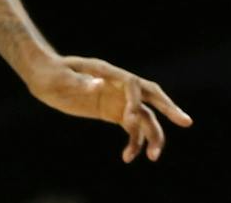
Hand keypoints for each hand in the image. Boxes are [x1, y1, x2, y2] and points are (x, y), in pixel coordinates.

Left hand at [25, 54, 190, 162]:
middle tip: (186, 122)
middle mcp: (118, 85)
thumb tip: (98, 85)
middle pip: (151, 96)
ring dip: (152, 136)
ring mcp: (118, 99)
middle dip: (168, 108)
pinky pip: (132, 128)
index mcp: (107, 72)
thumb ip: (80, 82)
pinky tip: (128, 157)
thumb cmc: (51, 73)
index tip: (128, 120)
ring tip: (152, 157)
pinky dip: (134, 142)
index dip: (136, 101)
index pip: (133, 84)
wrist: (43, 77)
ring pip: (144, 117)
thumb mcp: (61, 77)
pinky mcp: (113, 112)